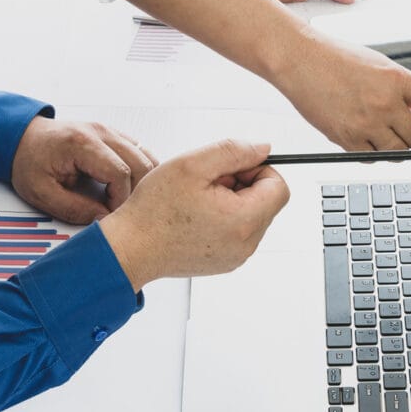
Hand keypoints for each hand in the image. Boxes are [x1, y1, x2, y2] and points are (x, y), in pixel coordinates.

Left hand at [11, 117, 157, 222]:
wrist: (23, 138)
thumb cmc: (29, 161)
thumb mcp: (41, 193)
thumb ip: (73, 209)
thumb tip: (103, 219)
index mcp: (81, 143)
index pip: (120, 172)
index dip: (121, 199)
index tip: (111, 214)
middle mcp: (100, 133)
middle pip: (141, 163)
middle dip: (138, 193)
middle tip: (124, 212)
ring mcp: (110, 132)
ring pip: (147, 157)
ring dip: (144, 182)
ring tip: (129, 201)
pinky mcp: (115, 136)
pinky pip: (141, 152)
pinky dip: (142, 172)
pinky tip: (131, 188)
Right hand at [98, 140, 289, 291]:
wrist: (131, 248)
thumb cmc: (154, 211)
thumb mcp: (193, 164)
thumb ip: (234, 151)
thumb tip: (263, 149)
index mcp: (244, 220)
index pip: (279, 186)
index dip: (256, 170)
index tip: (230, 169)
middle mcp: (246, 244)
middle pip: (267, 202)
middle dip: (241, 185)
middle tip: (207, 185)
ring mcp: (236, 256)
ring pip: (251, 216)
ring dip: (231, 201)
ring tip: (198, 201)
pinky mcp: (225, 262)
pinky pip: (237, 232)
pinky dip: (223, 219)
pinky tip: (196, 216)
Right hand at [274, 30, 410, 149]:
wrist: (299, 60)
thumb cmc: (337, 59)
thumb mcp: (378, 68)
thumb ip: (405, 95)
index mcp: (398, 79)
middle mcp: (385, 102)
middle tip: (400, 126)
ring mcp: (366, 122)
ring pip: (398, 151)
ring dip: (395, 146)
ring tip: (377, 128)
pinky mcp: (346, 138)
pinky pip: (372, 158)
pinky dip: (372, 152)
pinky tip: (359, 135)